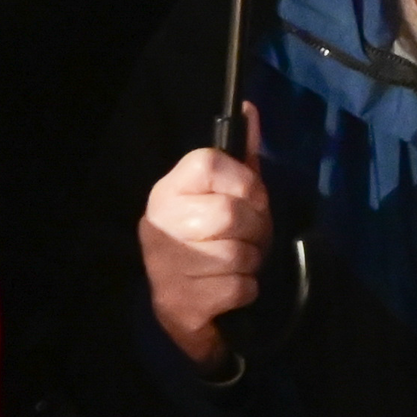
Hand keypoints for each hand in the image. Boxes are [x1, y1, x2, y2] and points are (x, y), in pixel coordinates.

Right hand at [138, 133, 269, 364]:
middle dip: (257, 229)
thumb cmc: (213, 241)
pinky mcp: (179, 303)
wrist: (188, 307)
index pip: (209, 161)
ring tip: (238, 264)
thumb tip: (250, 108)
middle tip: (249, 239)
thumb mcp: (227, 195)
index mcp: (169, 190)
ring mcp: (164, 264)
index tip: (248, 198)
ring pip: (238, 252)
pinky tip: (229, 289)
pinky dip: (247, 290)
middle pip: (232, 213)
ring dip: (252, 262)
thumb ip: (241, 157)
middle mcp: (159, 223)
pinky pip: (239, 287)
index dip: (243, 181)